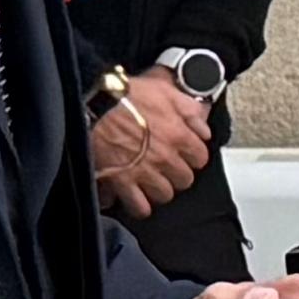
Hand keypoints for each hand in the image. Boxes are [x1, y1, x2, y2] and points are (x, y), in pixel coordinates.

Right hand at [85, 72, 206, 217]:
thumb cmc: (127, 94)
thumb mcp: (165, 91)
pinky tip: (135, 196)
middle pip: (184, 180)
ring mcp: (144, 172)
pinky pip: (139, 207)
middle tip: (166, 167)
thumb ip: (189, 111)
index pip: (200, 158)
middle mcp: (165, 157)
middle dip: (177, 174)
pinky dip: (138, 205)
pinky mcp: (122, 181)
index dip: (193, 156)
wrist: (95, 103)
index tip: (185, 154)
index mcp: (178, 135)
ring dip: (159, 189)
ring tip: (150, 181)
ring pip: (164, 195)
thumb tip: (203, 130)